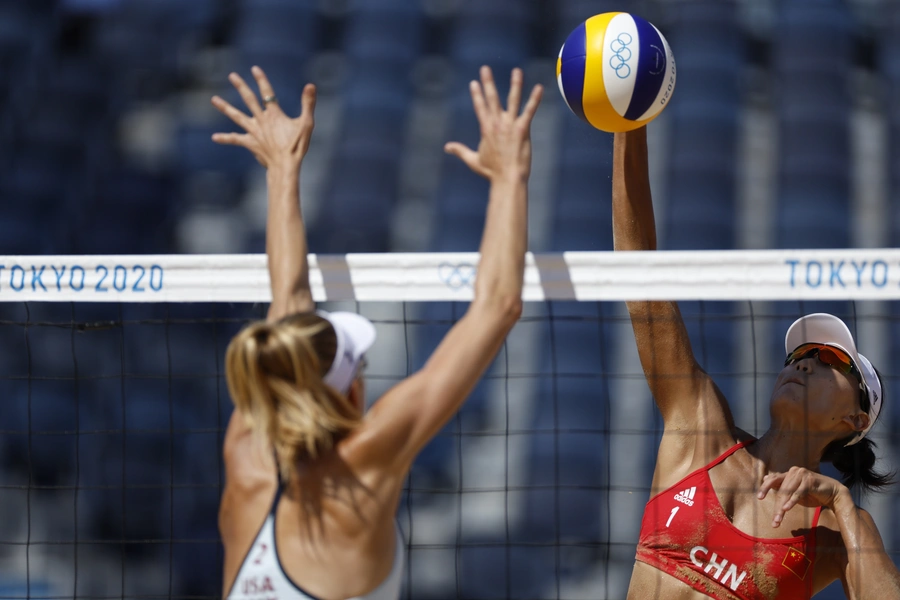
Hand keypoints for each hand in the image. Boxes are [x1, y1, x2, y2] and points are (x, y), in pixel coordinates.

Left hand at [211, 66, 315, 170]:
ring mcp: (254, 132)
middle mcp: (261, 120)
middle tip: (232, 76)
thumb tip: (311, 85)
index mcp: (274, 114)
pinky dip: (225, 138)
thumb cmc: (297, 146)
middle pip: (249, 100)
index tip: (255, 69)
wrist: (285, 165)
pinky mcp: (251, 143)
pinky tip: (214, 137)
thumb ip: (308, 103)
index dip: (261, 80)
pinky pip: (236, 140)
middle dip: (241, 87)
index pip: (267, 93)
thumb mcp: (306, 123)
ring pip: (237, 116)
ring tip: (213, 99)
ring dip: (225, 107)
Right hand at [445, 66, 542, 180]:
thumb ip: (460, 151)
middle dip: (487, 82)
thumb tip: (447, 147)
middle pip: (491, 99)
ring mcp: (509, 125)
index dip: (476, 94)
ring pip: (512, 100)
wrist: (507, 179)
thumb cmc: (492, 172)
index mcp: (485, 129)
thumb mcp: (473, 160)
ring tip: (517, 71)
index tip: (474, 83)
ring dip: (515, 84)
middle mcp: (496, 123)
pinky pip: (529, 111)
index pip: (479, 107)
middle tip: (485, 68)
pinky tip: (539, 88)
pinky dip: (535, 99)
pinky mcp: (522, 129)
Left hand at [757, 467, 846, 527]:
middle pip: (780, 489)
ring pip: (788, 492)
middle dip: (776, 506)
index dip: (765, 487)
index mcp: (788, 473)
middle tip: (774, 520)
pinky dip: (792, 501)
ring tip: (778, 519)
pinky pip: (798, 493)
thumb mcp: (795, 492)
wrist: (834, 493)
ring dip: (782, 507)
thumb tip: (766, 479)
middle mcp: (794, 471)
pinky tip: (786, 509)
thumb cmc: (813, 493)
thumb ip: (782, 487)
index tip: (759, 498)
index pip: (773, 479)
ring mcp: (802, 474)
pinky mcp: (810, 481)